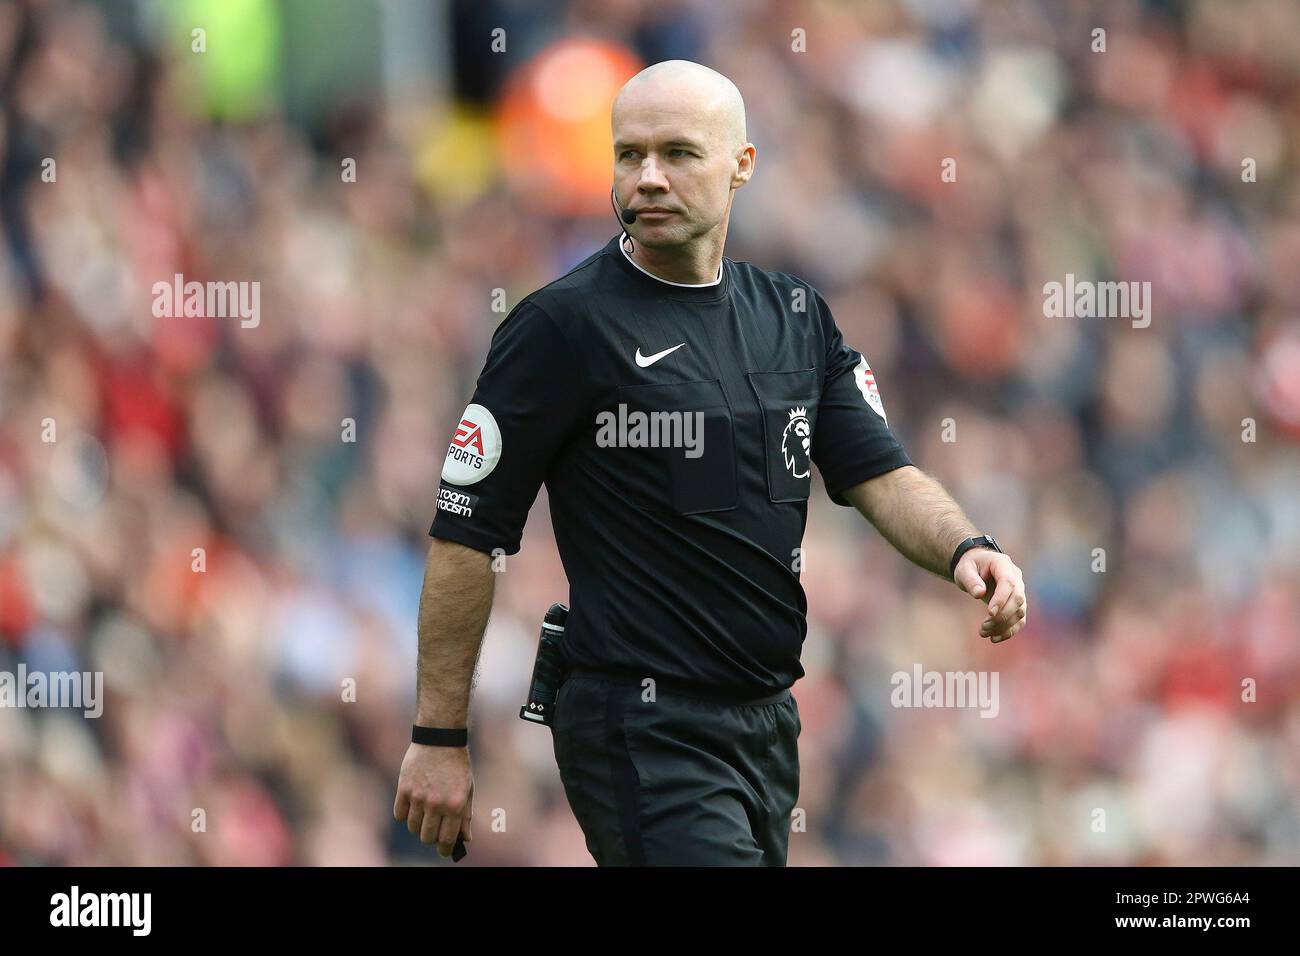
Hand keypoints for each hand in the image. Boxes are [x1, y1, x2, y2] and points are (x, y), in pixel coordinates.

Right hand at [393, 742, 472, 857]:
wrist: (440, 738)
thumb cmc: (457, 765)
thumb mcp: (468, 789)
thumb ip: (466, 816)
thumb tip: (465, 840)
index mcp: (455, 805)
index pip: (447, 840)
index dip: (446, 849)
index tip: (445, 850)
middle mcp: (436, 804)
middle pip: (427, 837)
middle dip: (432, 837)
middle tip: (435, 828)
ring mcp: (418, 797)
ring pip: (413, 828)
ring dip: (419, 825)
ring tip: (425, 813)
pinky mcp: (403, 789)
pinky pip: (400, 815)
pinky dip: (405, 814)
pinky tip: (413, 805)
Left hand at [953, 548, 1026, 642]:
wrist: (977, 568)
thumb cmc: (970, 567)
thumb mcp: (964, 569)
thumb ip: (970, 579)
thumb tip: (979, 593)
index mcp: (1003, 564)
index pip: (1008, 582)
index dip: (1001, 599)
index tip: (989, 613)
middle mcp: (1016, 578)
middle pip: (1017, 599)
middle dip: (1002, 616)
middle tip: (983, 627)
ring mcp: (1019, 591)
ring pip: (1020, 612)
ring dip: (1004, 626)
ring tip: (983, 633)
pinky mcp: (1017, 605)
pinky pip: (1019, 620)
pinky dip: (1009, 631)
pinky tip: (994, 638)